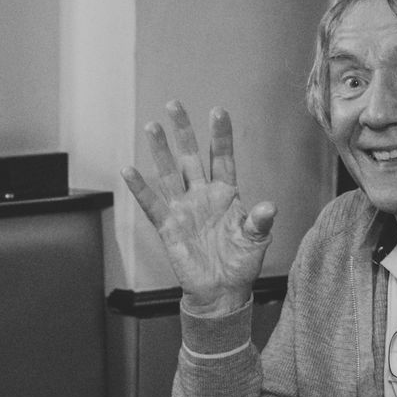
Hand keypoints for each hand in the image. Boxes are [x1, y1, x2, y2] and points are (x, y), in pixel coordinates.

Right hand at [121, 102, 275, 315]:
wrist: (222, 291)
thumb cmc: (241, 263)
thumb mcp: (256, 240)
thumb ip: (259, 222)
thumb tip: (268, 206)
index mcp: (226, 193)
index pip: (222, 158)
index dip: (220, 136)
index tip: (218, 111)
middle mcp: (202, 195)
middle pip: (191, 156)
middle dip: (183, 131)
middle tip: (174, 104)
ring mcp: (184, 209)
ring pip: (169, 173)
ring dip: (160, 150)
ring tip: (152, 126)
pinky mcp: (169, 226)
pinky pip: (152, 204)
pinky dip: (140, 188)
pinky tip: (129, 170)